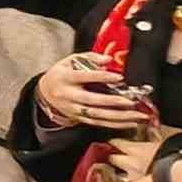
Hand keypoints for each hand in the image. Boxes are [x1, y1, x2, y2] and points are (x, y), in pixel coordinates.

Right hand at [33, 53, 157, 135]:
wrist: (45, 92)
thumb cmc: (61, 74)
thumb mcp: (70, 60)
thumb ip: (90, 58)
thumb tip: (108, 60)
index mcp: (65, 78)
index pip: (84, 77)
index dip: (102, 77)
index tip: (119, 77)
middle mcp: (68, 95)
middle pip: (92, 100)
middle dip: (112, 102)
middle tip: (130, 102)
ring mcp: (73, 109)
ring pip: (98, 115)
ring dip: (119, 117)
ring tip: (137, 115)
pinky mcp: (79, 118)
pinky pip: (99, 123)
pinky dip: (116, 124)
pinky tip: (130, 123)